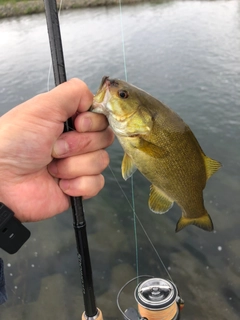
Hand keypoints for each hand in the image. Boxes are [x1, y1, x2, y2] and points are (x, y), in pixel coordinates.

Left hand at [0, 78, 113, 221]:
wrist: (2, 179)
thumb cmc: (15, 141)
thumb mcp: (43, 107)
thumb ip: (73, 92)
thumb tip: (93, 98)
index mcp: (69, 122)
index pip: (101, 118)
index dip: (93, 122)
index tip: (76, 124)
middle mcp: (76, 142)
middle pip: (105, 139)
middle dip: (78, 145)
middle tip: (54, 148)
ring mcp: (78, 165)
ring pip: (101, 162)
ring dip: (73, 165)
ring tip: (52, 167)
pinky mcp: (79, 187)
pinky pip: (96, 184)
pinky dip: (77, 185)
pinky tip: (59, 184)